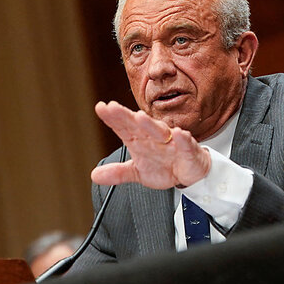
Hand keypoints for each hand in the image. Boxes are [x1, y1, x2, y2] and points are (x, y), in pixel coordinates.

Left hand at [91, 101, 211, 188]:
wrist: (189, 172)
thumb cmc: (163, 165)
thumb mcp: (137, 171)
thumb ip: (117, 172)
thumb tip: (94, 175)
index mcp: (139, 139)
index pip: (123, 126)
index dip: (112, 118)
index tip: (100, 108)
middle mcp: (153, 136)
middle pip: (137, 124)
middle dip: (125, 115)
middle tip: (112, 107)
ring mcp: (171, 141)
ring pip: (159, 131)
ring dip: (150, 124)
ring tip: (139, 117)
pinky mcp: (188, 150)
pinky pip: (185, 144)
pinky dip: (182, 139)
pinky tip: (178, 134)